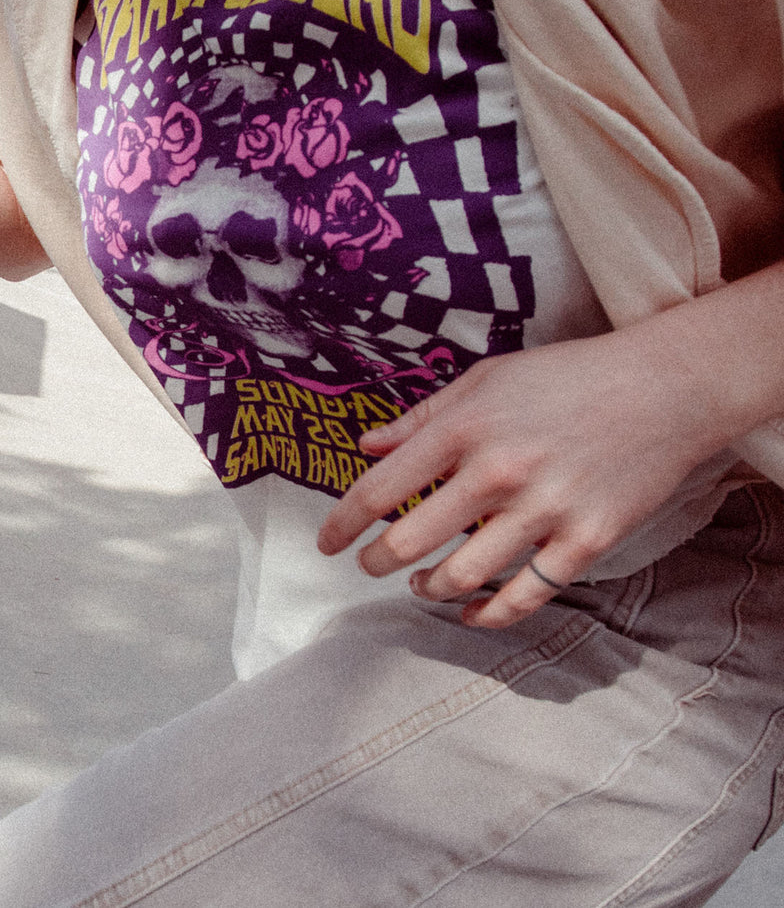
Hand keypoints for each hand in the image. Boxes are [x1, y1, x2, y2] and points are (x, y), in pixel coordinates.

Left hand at [317, 323, 731, 628]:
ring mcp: (545, 510)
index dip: (343, 523)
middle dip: (377, 562)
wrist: (662, 387)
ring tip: (419, 584)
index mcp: (466, 428)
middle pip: (411, 541)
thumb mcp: (486, 378)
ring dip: (428, 589)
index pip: (382, 488)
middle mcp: (498, 471)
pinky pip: (525, 596)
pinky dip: (488, 614)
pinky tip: (469, 612)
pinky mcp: (586, 540)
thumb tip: (366, 446)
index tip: (328, 543)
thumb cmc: (567, 376)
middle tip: (369, 566)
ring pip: (463, 576)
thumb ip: (423, 417)